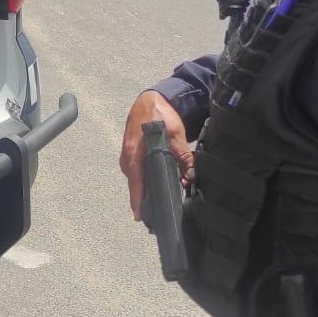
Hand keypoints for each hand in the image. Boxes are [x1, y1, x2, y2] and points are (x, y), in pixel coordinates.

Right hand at [119, 90, 193, 220]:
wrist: (149, 100)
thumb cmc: (160, 115)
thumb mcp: (175, 133)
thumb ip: (183, 156)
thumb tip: (190, 177)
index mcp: (135, 152)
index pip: (135, 181)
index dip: (137, 199)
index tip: (139, 216)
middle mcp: (127, 157)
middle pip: (135, 184)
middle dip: (144, 199)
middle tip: (156, 215)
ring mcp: (127, 156)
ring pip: (136, 179)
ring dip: (145, 189)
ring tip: (157, 203)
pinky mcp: (130, 155)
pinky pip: (136, 172)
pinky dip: (144, 180)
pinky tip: (155, 185)